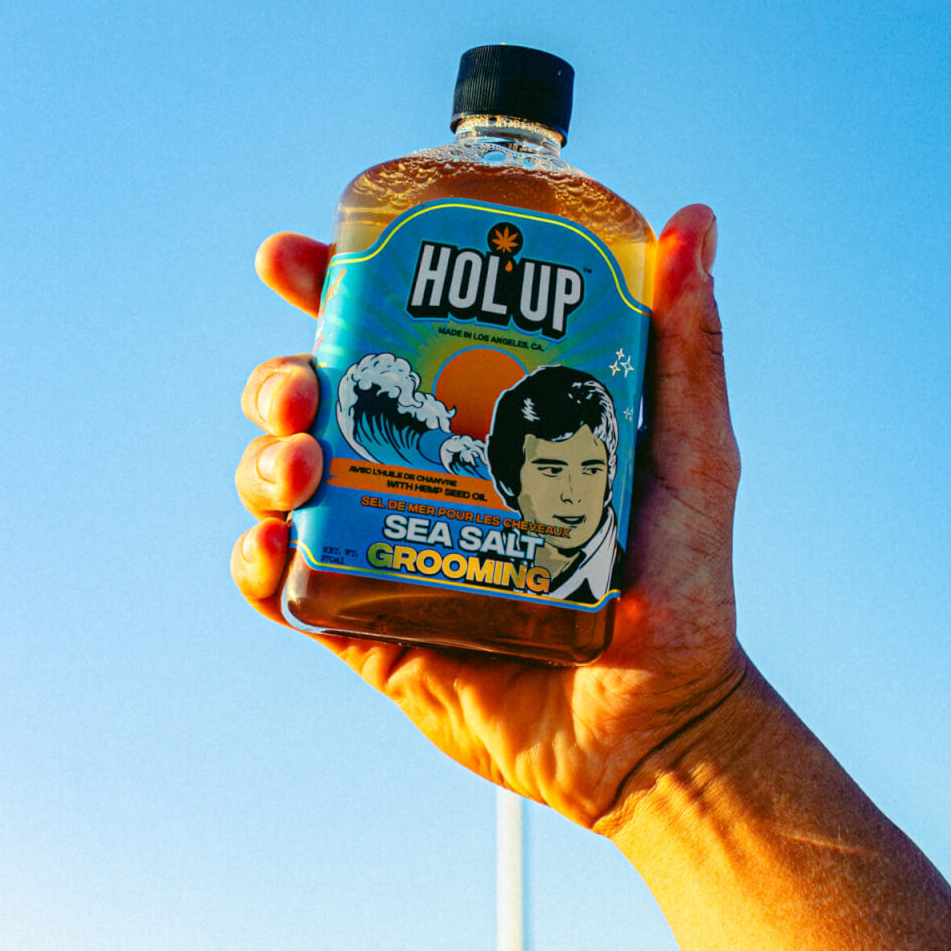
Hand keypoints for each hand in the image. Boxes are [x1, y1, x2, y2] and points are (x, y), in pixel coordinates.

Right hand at [232, 205, 746, 828]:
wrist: (660, 730)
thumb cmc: (686, 590)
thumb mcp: (693, 455)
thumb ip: (688, 347)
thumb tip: (694, 220)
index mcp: (481, 412)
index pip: (391, 328)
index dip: (329, 285)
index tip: (293, 258)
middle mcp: (423, 468)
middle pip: (315, 397)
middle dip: (279, 375)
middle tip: (303, 385)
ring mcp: (388, 544)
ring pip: (284, 480)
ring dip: (265, 459)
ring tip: (300, 467)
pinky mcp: (367, 627)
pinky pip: (285, 588)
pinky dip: (256, 561)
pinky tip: (274, 545)